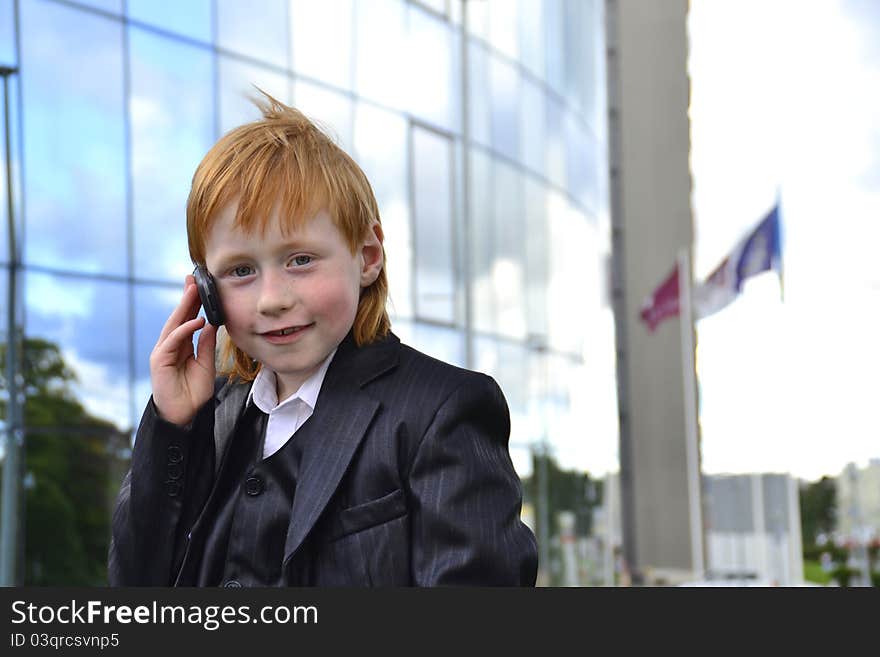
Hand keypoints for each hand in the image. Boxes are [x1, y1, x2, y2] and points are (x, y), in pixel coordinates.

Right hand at [149, 274, 217, 425]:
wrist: (184, 415)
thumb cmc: (194, 392)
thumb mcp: (206, 364)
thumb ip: (206, 344)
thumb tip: (210, 324)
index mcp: (182, 346)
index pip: (187, 319)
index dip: (193, 303)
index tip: (200, 285)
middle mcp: (171, 346)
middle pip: (179, 317)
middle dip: (186, 298)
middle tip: (193, 279)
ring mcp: (163, 352)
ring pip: (174, 324)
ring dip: (184, 307)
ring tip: (194, 291)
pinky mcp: (159, 360)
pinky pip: (173, 341)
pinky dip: (184, 329)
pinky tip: (195, 320)